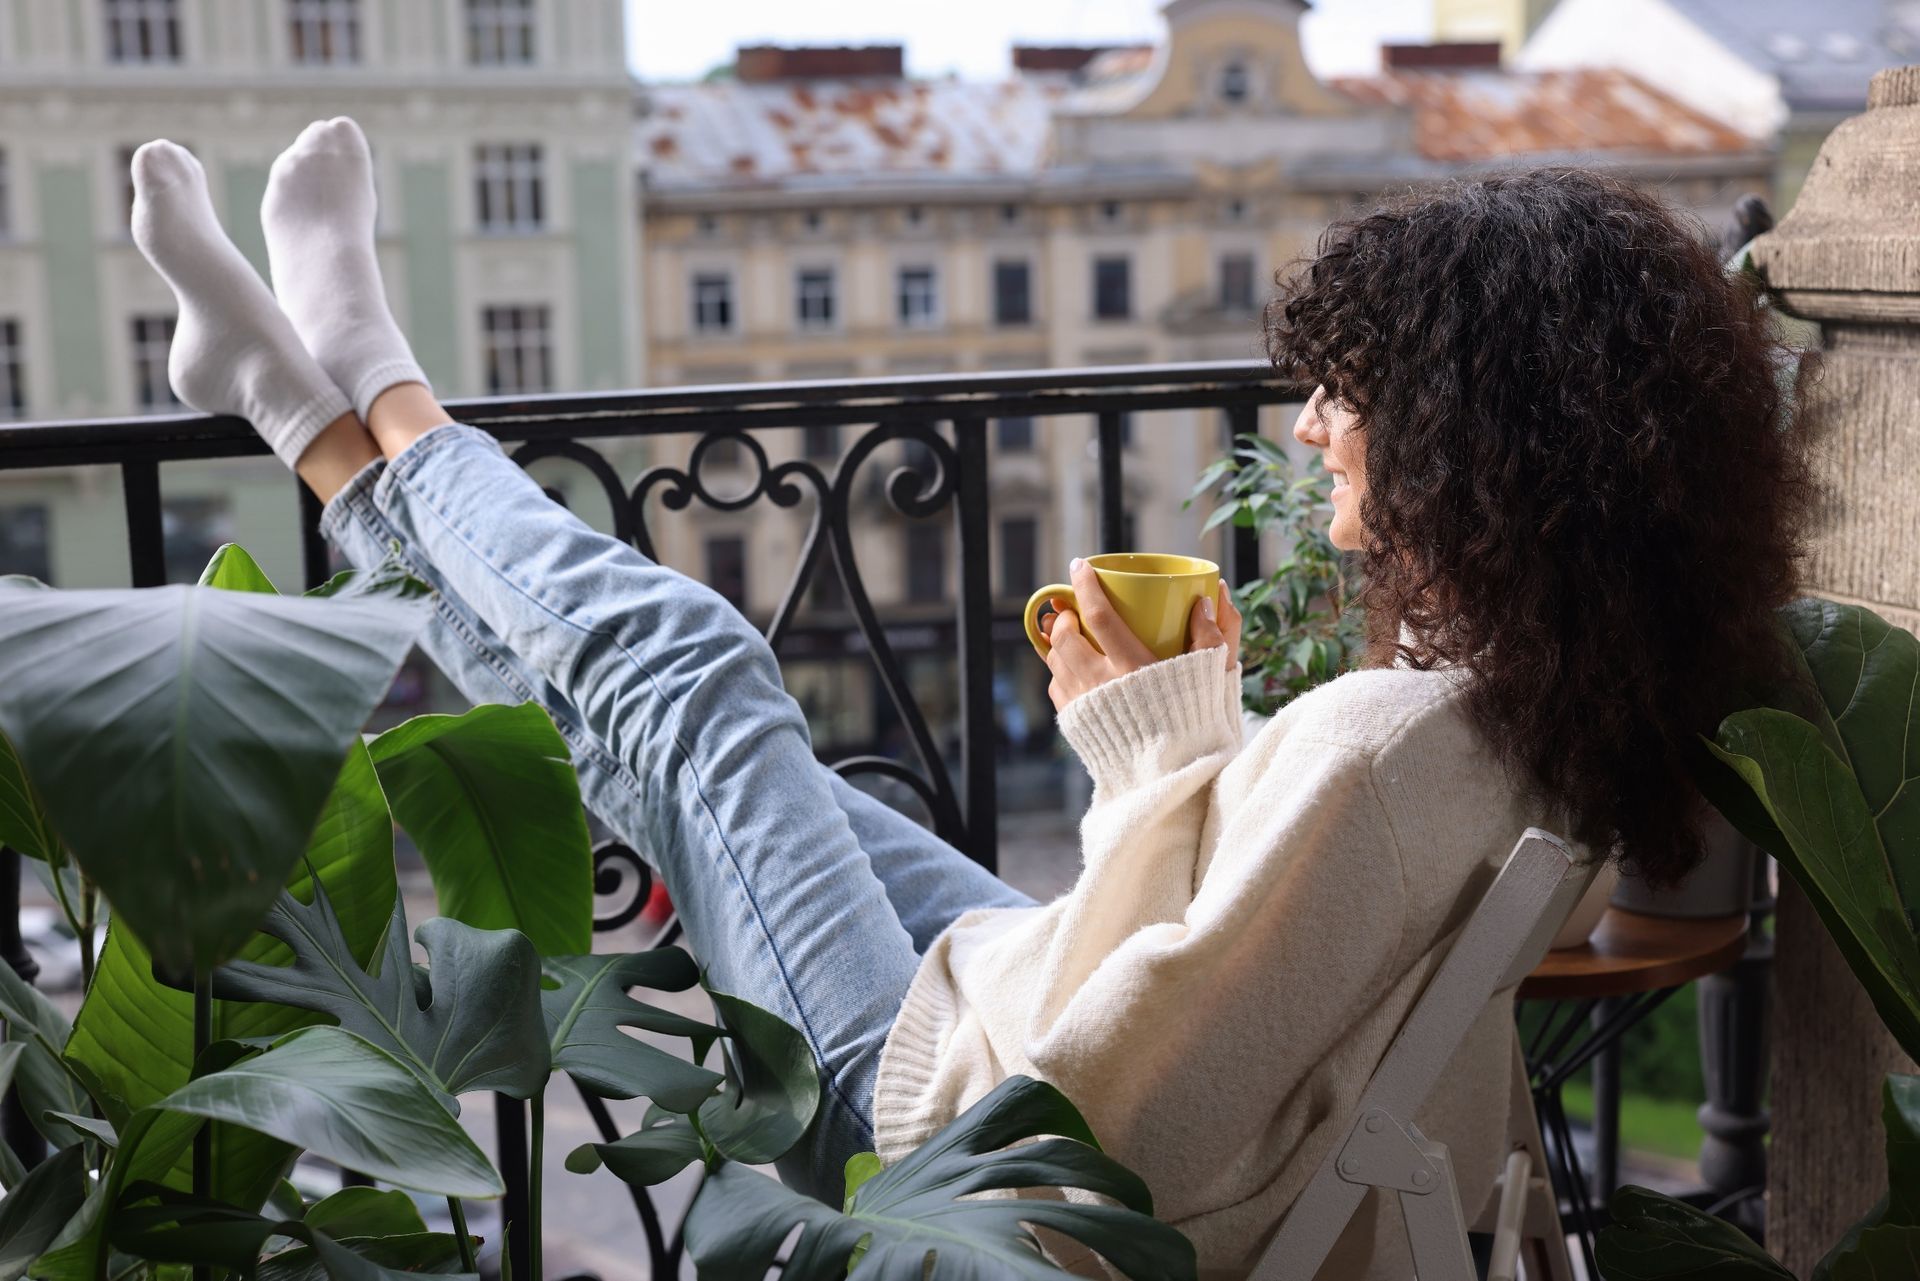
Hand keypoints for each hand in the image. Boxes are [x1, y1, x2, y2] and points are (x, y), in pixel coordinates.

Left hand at [1041, 561, 1242, 711]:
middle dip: (1064, 616)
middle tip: (1075, 607)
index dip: (1086, 586)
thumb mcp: (1213, 677)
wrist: (1173, 776)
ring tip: (1074, 633)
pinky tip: (1075, 668)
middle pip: (1066, 638)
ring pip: (1057, 662)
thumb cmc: (1198, 724)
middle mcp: (1101, 686)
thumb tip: (1207, 599)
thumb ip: (1216, 636)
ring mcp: (1084, 706)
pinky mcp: (1076, 724)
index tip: (1080, 566)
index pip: (1100, 615)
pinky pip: (1058, 689)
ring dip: (1059, 643)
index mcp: (1133, 668)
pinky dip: (1062, 672)